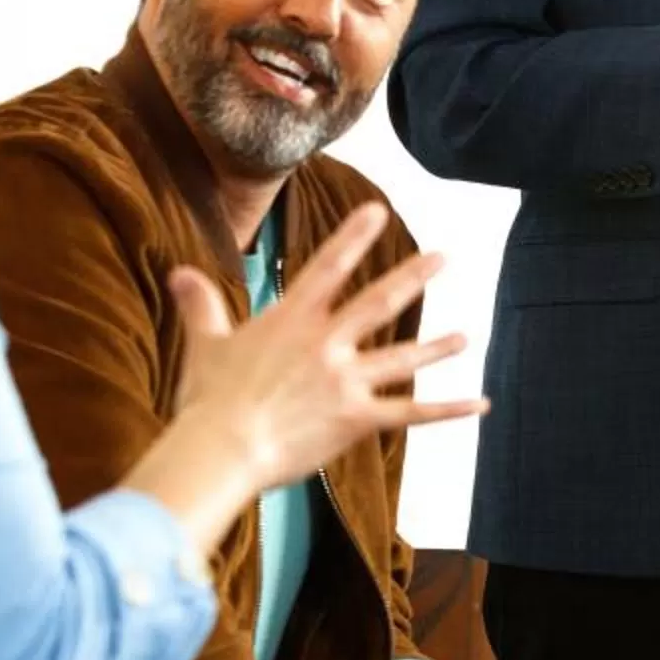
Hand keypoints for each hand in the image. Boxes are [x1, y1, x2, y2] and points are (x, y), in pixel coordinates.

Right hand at [166, 201, 486, 501]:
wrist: (221, 448)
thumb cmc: (208, 399)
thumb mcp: (204, 343)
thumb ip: (201, 303)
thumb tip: (179, 271)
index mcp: (292, 319)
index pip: (329, 266)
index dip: (354, 236)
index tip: (377, 211)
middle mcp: (327, 343)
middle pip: (379, 302)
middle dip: (413, 277)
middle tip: (443, 258)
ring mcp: (346, 380)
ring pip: (403, 358)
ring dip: (437, 347)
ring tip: (465, 337)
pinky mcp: (357, 418)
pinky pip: (412, 413)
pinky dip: (448, 410)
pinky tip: (479, 403)